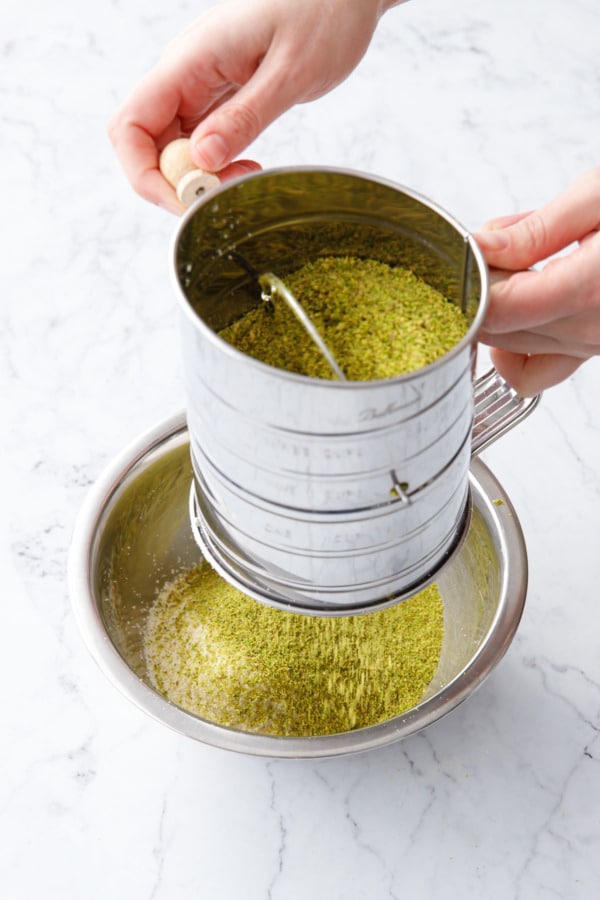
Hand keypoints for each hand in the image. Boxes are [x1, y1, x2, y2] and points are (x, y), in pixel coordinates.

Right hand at [108, 0, 400, 213]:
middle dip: (177, 183)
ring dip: (200, 177)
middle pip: (147, 144)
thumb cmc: (324, 12)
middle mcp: (185, 73)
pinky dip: (216, 164)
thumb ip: (245, 117)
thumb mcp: (291, 72)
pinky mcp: (220, 94)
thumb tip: (203, 160)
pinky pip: (200, 139)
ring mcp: (200, 83)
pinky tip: (247, 166)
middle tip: (227, 194)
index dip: (146, 175)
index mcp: (190, 61)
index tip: (188, 200)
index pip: (131, 126)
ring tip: (246, 176)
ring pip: (173, 147)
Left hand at [475, 167, 599, 395]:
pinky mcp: (596, 349)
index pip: (496, 310)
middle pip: (497, 331)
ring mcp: (595, 345)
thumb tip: (481, 246)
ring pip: (510, 352)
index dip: (469, 281)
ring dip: (498, 313)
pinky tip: (525, 304)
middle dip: (481, 290)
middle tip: (497, 246)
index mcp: (592, 288)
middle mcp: (593, 329)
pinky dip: (516, 347)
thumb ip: (536, 228)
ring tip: (521, 265)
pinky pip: (536, 370)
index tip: (470, 250)